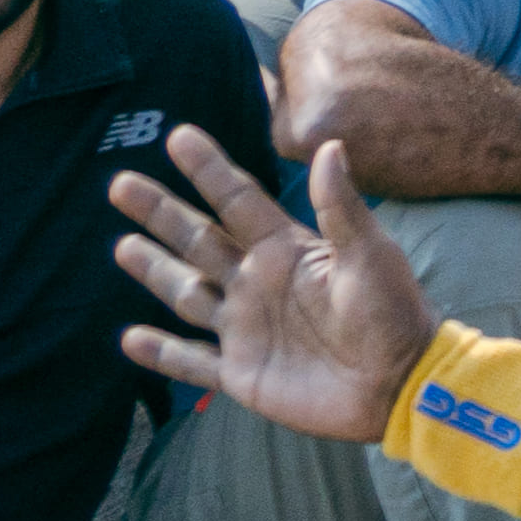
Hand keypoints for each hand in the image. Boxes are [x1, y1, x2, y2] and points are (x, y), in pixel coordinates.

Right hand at [111, 126, 441, 433]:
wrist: (400, 384)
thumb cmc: (393, 313)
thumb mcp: (369, 254)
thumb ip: (341, 206)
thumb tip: (329, 144)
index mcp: (287, 250)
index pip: (238, 201)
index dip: (208, 170)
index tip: (178, 136)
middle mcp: (258, 282)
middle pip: (198, 240)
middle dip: (161, 213)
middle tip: (121, 184)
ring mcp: (246, 328)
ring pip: (187, 293)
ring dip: (155, 271)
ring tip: (122, 247)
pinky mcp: (241, 373)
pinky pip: (192, 362)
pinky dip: (162, 353)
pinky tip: (129, 339)